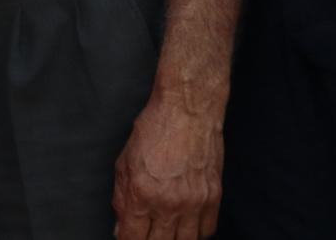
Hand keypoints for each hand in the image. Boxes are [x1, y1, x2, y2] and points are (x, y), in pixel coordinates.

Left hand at [113, 98, 222, 238]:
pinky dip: (196, 232)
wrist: (188, 109)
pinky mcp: (213, 197)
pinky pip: (207, 230)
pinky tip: (186, 224)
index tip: (129, 238)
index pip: (133, 239)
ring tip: (166, 232)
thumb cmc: (154, 130)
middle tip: (146, 233)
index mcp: (142, 195)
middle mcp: (169, 204)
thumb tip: (121, 228)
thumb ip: (121, 200)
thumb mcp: (124, 163)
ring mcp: (194, 202)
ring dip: (173, 239)